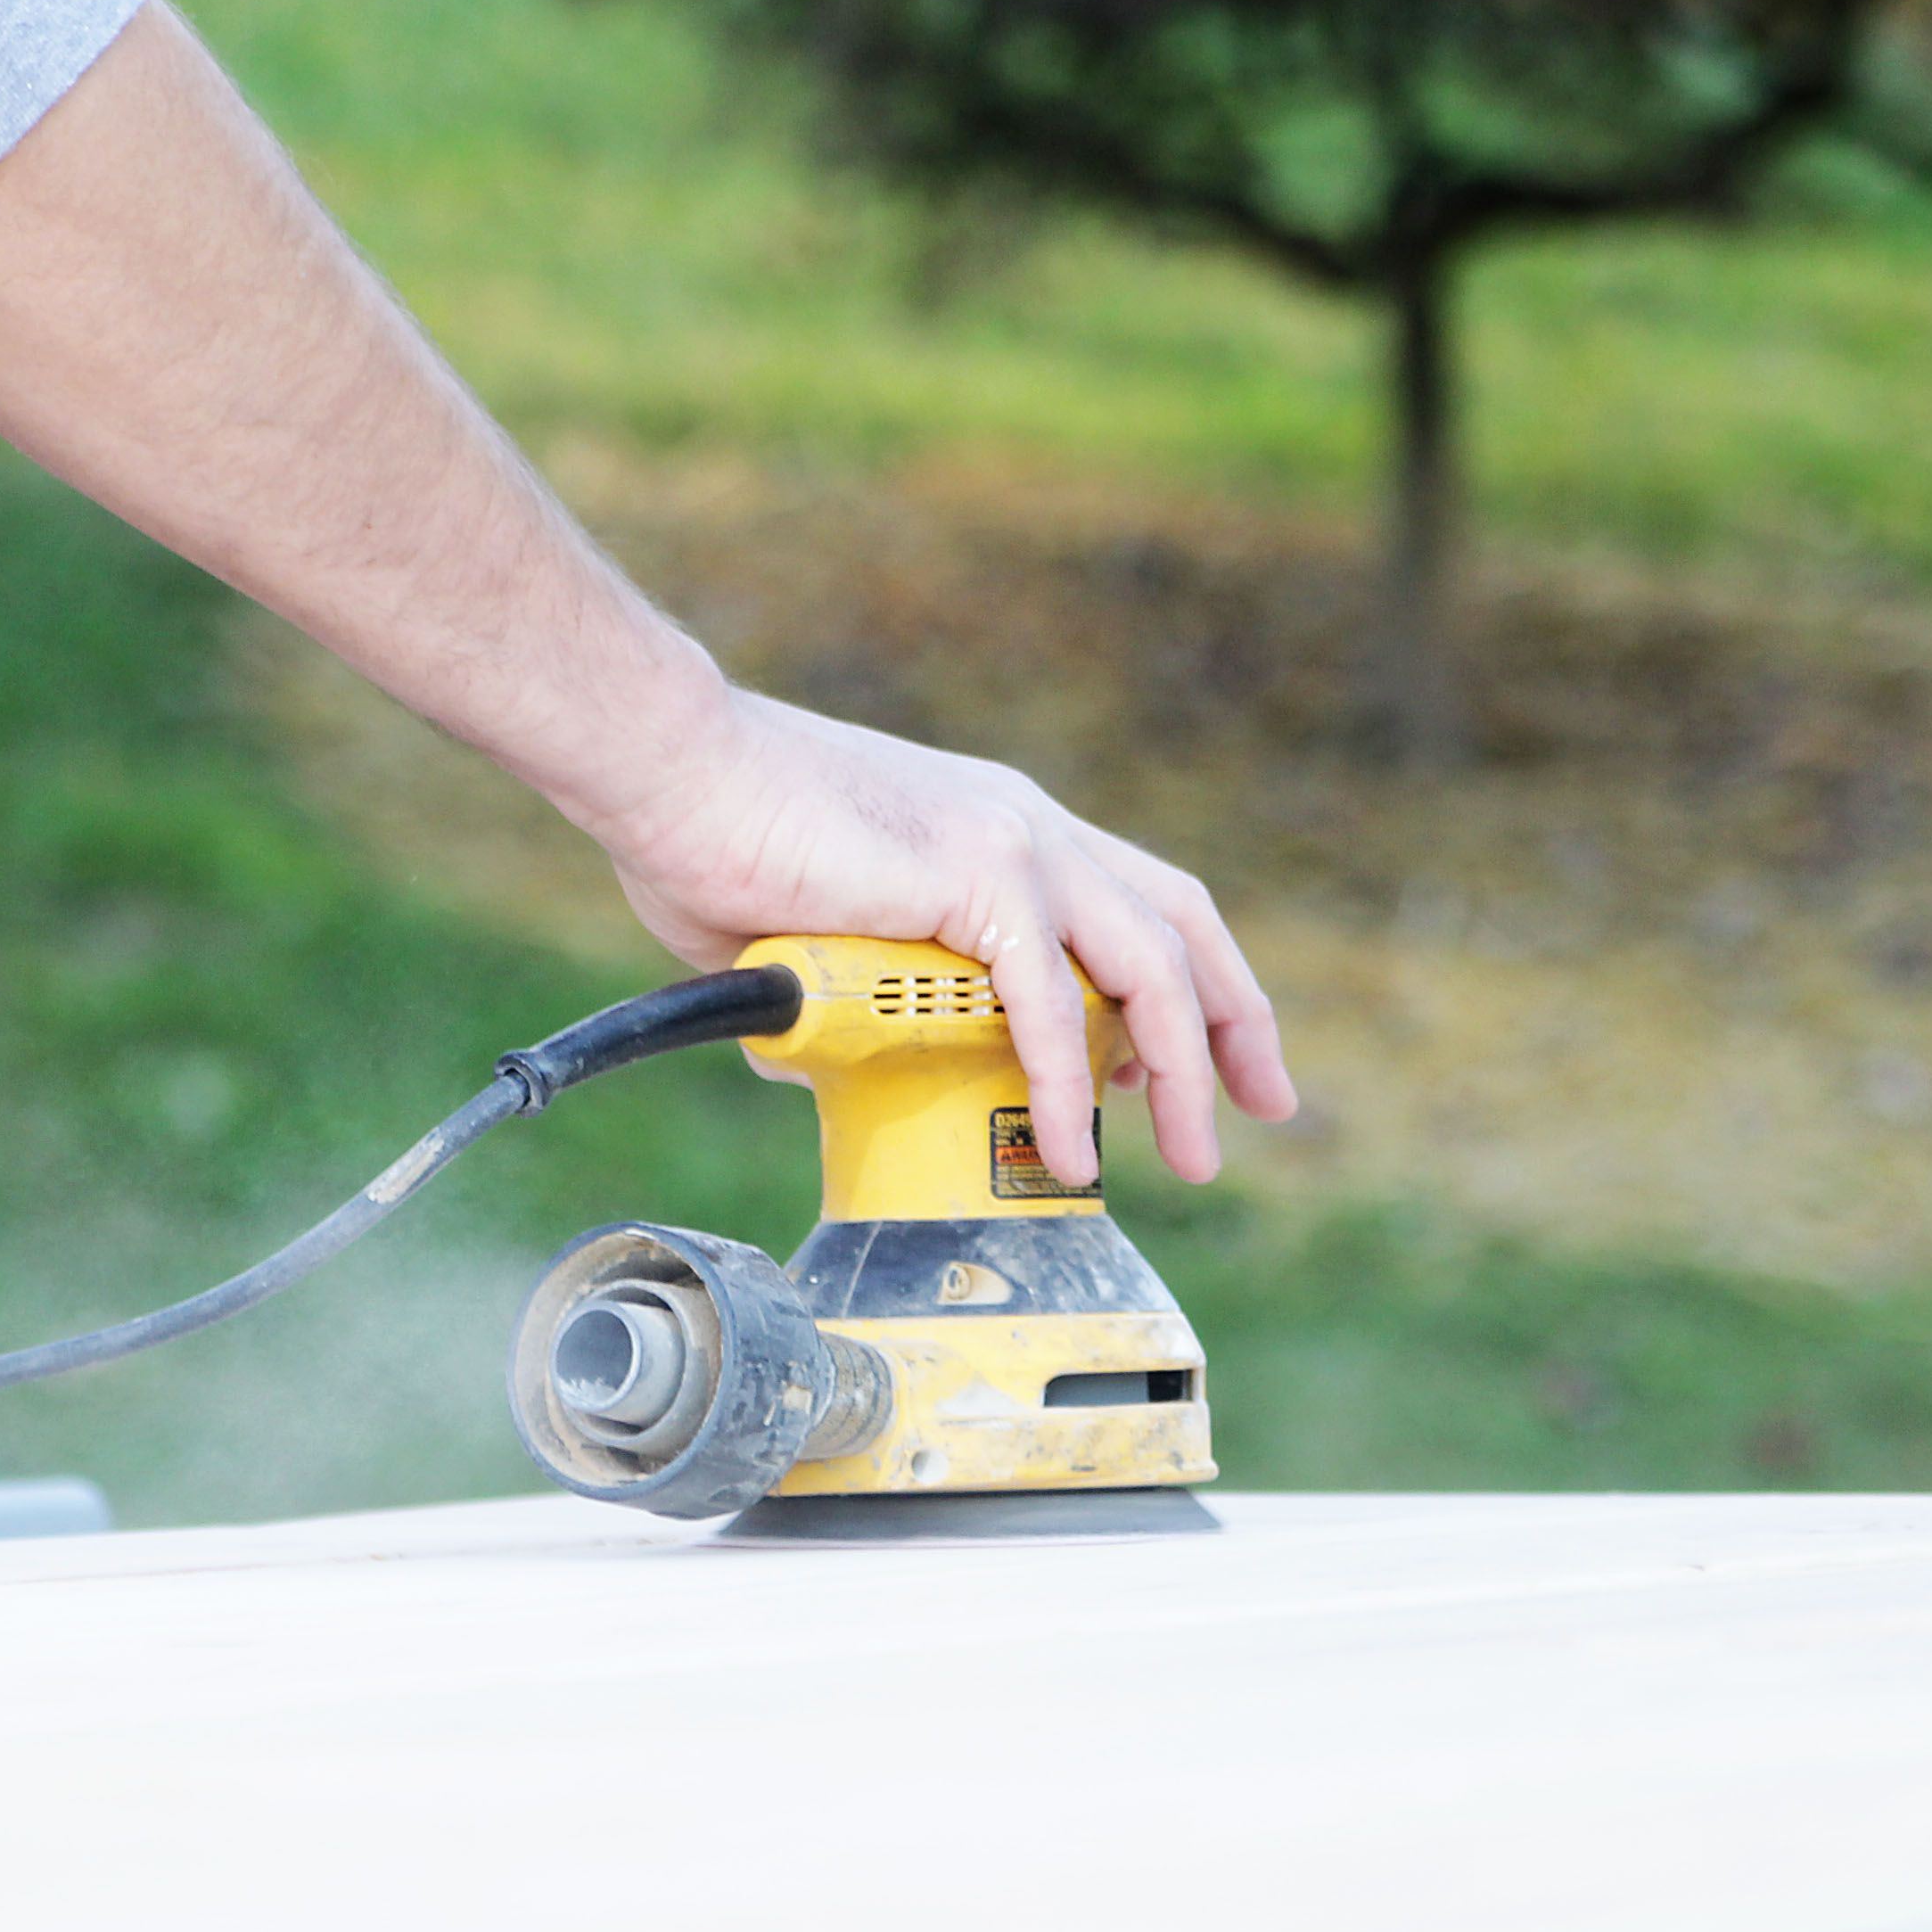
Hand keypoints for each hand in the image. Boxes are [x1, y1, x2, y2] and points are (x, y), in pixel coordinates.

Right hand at [582, 690, 1297, 1190]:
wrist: (671, 775)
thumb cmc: (712, 840)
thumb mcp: (811, 938)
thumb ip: (842, 990)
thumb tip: (822, 1056)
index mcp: (1002, 831)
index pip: (1137, 905)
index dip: (1190, 983)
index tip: (1202, 1063)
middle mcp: (1029, 828)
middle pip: (1180, 926)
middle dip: (1235, 1023)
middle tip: (1261, 1107)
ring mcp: (1013, 843)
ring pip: (1149, 967)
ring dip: (1184, 1070)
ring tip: (1191, 1156)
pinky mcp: (977, 872)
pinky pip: (1049, 1001)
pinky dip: (1066, 1083)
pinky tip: (1067, 1145)